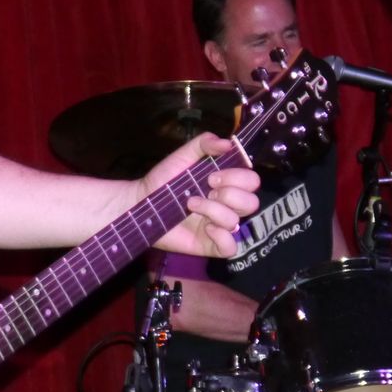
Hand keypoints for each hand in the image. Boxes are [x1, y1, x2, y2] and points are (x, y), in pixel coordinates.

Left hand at [143, 132, 259, 257]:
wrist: (140, 202)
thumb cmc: (164, 180)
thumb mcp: (183, 156)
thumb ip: (204, 143)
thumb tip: (229, 143)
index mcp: (226, 184)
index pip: (251, 181)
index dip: (237, 178)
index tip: (212, 176)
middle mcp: (227, 205)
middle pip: (251, 203)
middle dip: (229, 195)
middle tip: (206, 191)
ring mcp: (219, 226)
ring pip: (237, 222)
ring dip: (214, 211)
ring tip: (191, 205)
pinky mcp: (209, 244)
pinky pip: (230, 248)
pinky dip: (222, 237)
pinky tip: (206, 228)